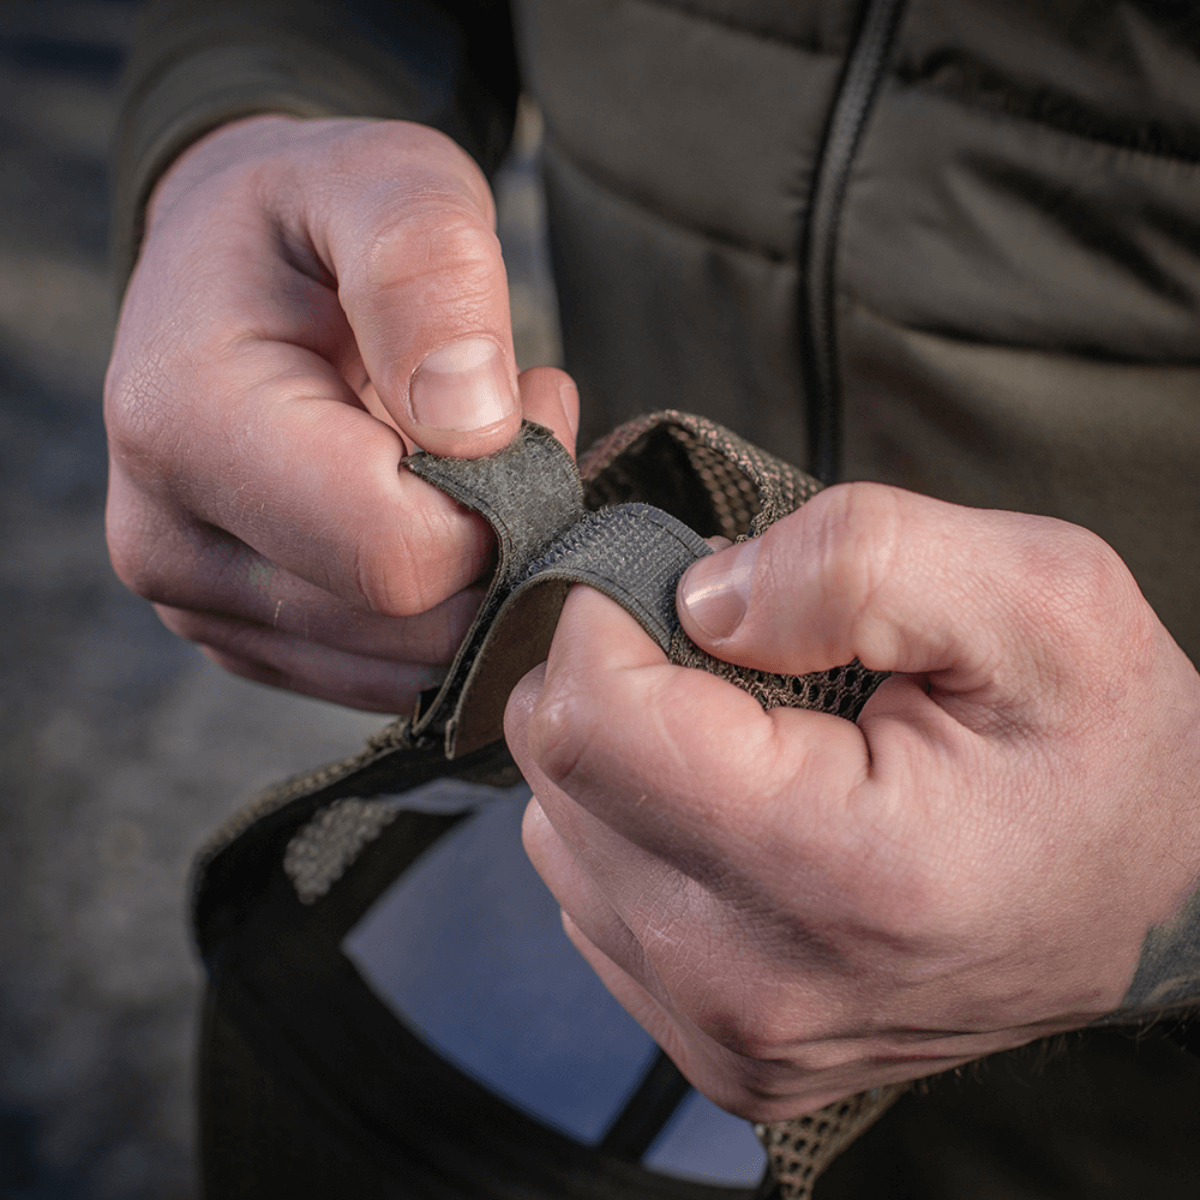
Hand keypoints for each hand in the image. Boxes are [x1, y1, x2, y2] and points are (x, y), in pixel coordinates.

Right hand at [105, 115, 577, 710]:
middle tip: (520, 422)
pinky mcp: (249, 637)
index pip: (396, 557)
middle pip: (410, 628)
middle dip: (504, 538)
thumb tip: (473, 425)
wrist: (235, 266)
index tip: (534, 403)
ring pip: (409, 665)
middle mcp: (173, 545)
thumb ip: (428, 275)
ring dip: (481, 572)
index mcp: (190, 430)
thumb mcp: (389, 182)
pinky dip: (445, 605)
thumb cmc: (316, 214)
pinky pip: (388, 673)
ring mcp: (206, 606)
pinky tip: (442, 508)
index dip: (505, 501)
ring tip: (479, 451)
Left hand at [504, 483, 1199, 1118]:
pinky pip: (595, 899)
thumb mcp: (1036, 599)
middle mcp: (757, 983)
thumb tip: (698, 595)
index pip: (587, 722)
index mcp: (839, 873)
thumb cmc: (1104, 748)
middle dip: (616, 677)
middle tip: (734, 656)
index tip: (678, 583)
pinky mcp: (715, 1048)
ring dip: (627, 754)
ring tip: (751, 738)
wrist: (1153, 899)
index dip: (605, 615)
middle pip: (558, 777)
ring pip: (558, 835)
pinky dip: (640, 828)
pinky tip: (739, 812)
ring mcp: (728, 1032)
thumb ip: (855, 561)